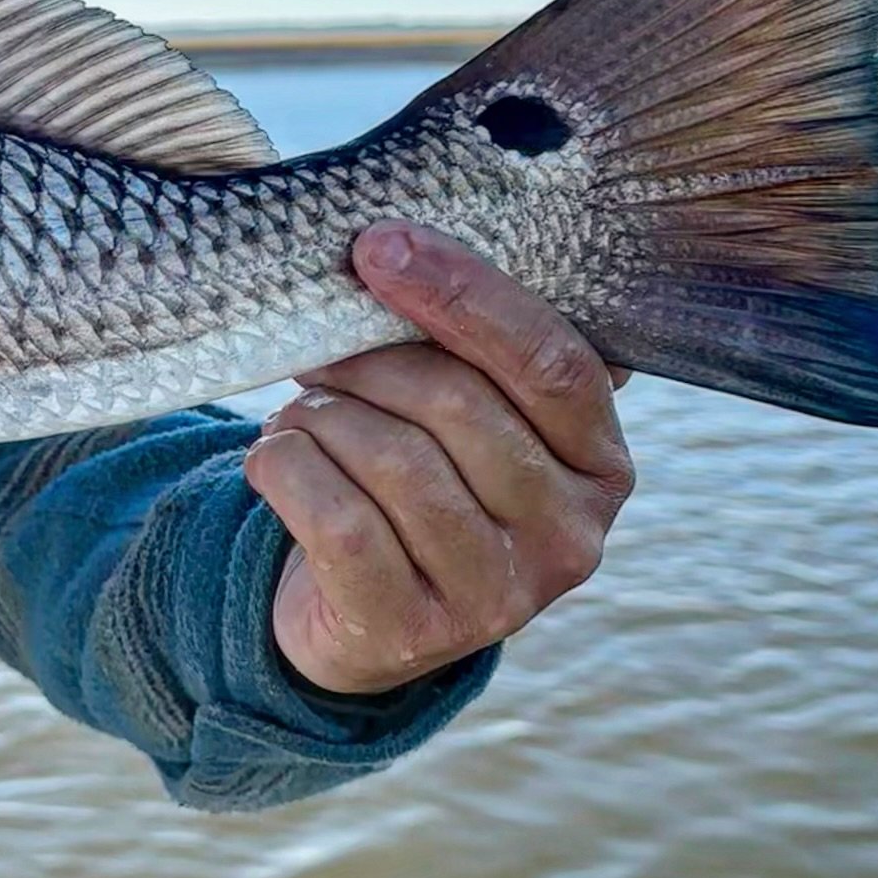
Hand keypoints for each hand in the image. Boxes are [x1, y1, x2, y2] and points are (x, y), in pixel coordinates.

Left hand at [242, 222, 633, 695]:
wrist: (366, 616)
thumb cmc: (423, 478)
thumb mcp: (472, 417)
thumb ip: (470, 347)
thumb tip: (397, 247)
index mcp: (601, 464)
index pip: (552, 361)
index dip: (464, 294)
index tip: (380, 245)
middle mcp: (568, 536)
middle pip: (459, 404)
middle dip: (369, 360)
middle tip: (319, 352)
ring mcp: (498, 596)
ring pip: (393, 459)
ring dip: (323, 417)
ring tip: (301, 416)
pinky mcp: (413, 632)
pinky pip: (338, 521)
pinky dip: (288, 469)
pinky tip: (276, 458)